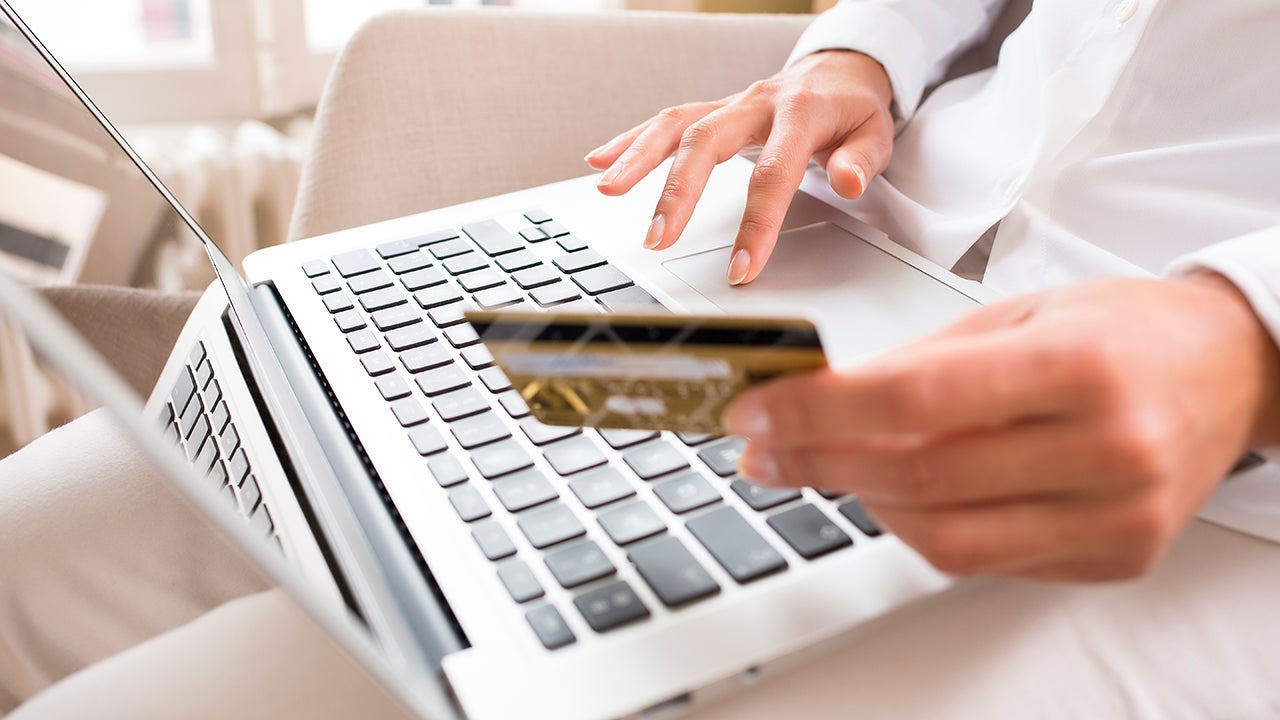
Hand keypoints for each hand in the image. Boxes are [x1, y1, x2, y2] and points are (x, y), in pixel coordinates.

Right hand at [585, 50, 894, 284]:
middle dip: (678, 191)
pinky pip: (667, 121)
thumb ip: (861, 160)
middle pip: (707, 143)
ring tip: (608, 190)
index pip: (773, 174)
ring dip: (638, 158)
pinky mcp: (713, 110)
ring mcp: (731, 104)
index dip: (756, 224)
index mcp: (800, 113)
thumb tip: (848, 182)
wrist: (841, 70)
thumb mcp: (877, 133)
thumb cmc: (854, 110)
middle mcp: (757, 104)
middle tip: (658, 237)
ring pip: (676, 126)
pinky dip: (631, 140)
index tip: (741, 269)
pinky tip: (600, 160)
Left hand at [723, 276, 1279, 580]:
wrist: (1230, 372)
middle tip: (760, 449)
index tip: (755, 410)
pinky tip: (896, 492)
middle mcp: (1106, 451)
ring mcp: (1116, 518)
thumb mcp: (1022, 313)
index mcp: (1079, 368)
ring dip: (864, 502)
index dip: (816, 411)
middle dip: (817, 464)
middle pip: (918, 478)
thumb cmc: (1124, 330)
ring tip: (824, 465)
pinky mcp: (1115, 559)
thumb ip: (923, 362)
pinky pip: (985, 562)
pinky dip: (923, 528)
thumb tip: (819, 398)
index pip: (914, 399)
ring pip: (943, 539)